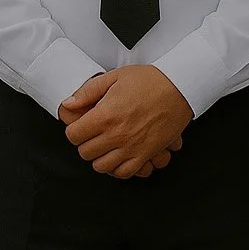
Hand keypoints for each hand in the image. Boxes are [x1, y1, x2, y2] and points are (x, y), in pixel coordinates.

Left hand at [63, 67, 190, 178]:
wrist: (179, 87)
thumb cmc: (150, 81)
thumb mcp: (115, 77)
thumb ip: (88, 92)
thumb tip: (69, 104)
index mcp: (105, 115)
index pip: (74, 135)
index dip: (75, 130)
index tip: (81, 126)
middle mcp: (117, 135)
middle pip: (85, 152)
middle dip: (86, 143)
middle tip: (93, 134)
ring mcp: (132, 147)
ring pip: (101, 166)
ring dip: (100, 157)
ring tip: (105, 146)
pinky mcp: (146, 154)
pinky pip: (124, 172)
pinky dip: (117, 168)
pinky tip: (118, 157)